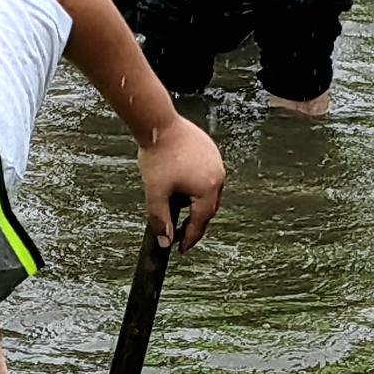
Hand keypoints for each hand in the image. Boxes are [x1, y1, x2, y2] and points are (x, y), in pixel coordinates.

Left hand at [140, 115, 225, 250]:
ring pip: (210, 192)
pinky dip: (199, 187)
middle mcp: (218, 177)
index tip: (181, 249)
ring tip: (181, 211)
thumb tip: (165, 241)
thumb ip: (161, 219)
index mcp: (207, 189)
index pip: (200, 222)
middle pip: (209, 209)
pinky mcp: (211, 151)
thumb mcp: (156, 193)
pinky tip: (184, 188)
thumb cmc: (158, 157)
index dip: (190, 238)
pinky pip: (209, 176)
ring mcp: (217, 162)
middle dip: (195, 223)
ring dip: (198, 205)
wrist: (159, 124)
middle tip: (181, 234)